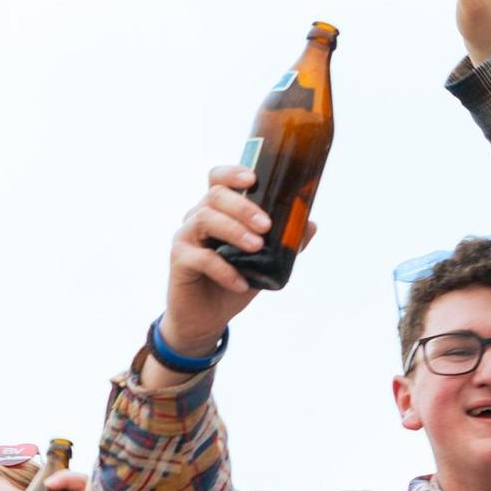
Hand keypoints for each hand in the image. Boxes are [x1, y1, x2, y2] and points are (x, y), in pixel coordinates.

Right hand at [156, 165, 314, 365]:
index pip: (218, 179)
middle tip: (266, 225)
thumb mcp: (265, 263)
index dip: (232, 173)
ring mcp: (187, 237)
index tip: (253, 180)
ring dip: (234, 231)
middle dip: (243, 207)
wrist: (207, 317)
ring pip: (205, 219)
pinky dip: (224, 269)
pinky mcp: (180, 260)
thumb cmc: (234, 281)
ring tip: (257, 248)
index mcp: (218, 210)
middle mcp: (199, 217)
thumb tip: (310, 225)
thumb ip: (284, 243)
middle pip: (215, 195)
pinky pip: (201, 257)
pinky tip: (241, 282)